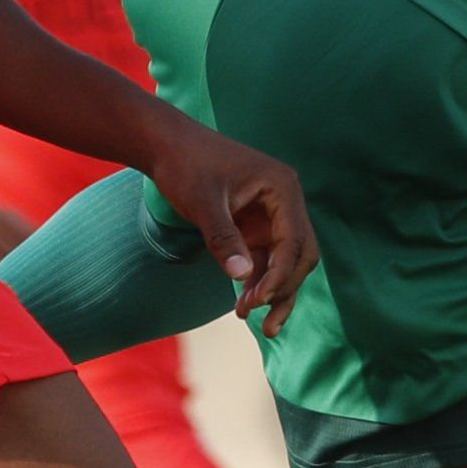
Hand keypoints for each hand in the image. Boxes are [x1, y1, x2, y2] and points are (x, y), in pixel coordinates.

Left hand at [137, 117, 318, 333]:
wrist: (167, 146)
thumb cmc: (186, 165)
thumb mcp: (203, 202)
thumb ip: (223, 238)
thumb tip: (242, 277)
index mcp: (282, 188)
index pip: (294, 241)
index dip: (280, 274)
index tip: (259, 299)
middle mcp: (284, 203)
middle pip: (300, 255)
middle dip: (284, 288)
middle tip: (265, 320)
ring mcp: (272, 216)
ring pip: (285, 262)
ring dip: (272, 290)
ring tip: (249, 318)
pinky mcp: (256, 227)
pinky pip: (265, 260)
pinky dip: (257, 282)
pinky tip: (243, 304)